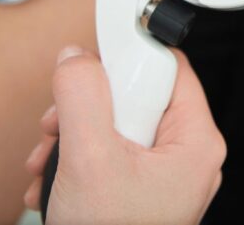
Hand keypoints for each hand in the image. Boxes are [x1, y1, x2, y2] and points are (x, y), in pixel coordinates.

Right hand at [24, 46, 225, 224]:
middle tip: (58, 123)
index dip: (129, 58)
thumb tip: (76, 57)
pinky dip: (77, 158)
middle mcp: (184, 154)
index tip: (94, 56)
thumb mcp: (89, 159)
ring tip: (49, 159)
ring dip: (72, 134)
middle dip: (86, 107)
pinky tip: (54, 177)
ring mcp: (162, 174)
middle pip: (135, 94)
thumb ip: (82, 97)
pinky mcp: (140, 188)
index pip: (170, 68)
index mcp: (195, 142)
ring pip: (115, 123)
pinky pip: (109, 151)